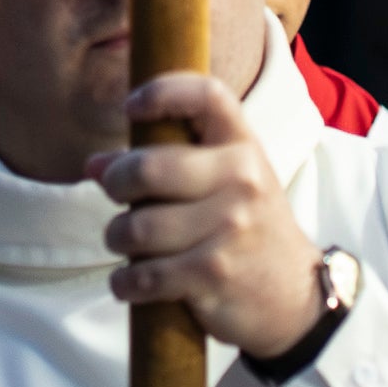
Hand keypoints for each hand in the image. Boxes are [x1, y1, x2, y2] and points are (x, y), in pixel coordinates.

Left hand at [88, 72, 323, 359]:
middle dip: (115, 182)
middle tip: (115, 192)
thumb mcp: (223, 183)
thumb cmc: (246, 226)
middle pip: (147, 168)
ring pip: (137, 227)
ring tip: (123, 240)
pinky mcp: (213, 274)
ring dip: (116, 237)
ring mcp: (230, 228)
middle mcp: (242, 181)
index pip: (208, 95)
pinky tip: (130, 281)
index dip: (161, 92)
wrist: (294, 294)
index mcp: (244, 147)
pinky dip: (125, 282)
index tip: (131, 107)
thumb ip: (165, 163)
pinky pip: (143, 275)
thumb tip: (93, 165)